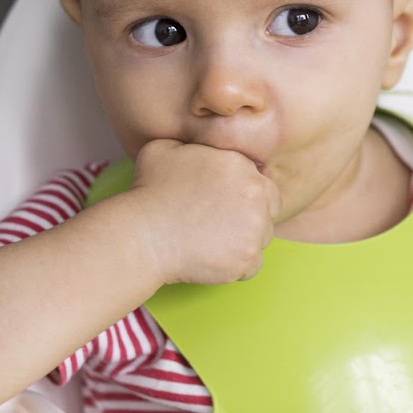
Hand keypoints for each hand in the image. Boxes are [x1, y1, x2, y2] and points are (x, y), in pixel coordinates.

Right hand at [126, 139, 278, 284]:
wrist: (143, 234)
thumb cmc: (149, 192)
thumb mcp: (164, 149)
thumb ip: (192, 146)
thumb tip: (196, 149)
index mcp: (240, 165)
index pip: (261, 182)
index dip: (246, 195)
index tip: (226, 205)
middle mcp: (255, 194)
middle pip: (270, 209)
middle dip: (251, 217)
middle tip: (223, 225)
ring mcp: (255, 228)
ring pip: (262, 238)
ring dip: (243, 241)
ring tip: (212, 242)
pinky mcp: (248, 257)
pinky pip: (252, 265)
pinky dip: (236, 266)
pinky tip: (212, 259)